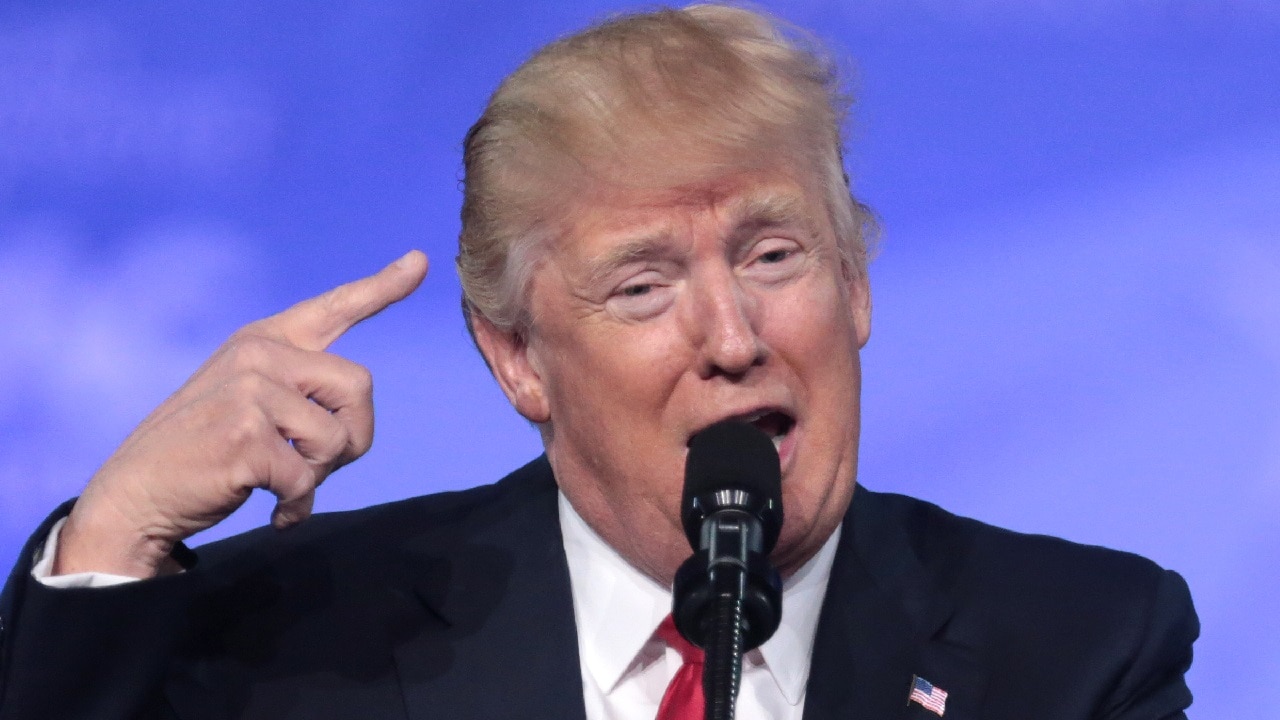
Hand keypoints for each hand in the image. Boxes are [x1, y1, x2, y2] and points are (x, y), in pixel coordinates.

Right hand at [54, 250, 428, 578]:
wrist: (135, 495)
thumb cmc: (205, 455)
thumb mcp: (250, 404)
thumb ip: (301, 396)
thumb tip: (353, 424)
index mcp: (263, 340)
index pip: (334, 306)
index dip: (382, 286)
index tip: (419, 261)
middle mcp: (258, 354)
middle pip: (360, 387)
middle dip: (352, 436)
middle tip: (316, 466)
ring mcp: (250, 391)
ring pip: (338, 437)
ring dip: (321, 475)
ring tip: (284, 484)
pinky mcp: (245, 436)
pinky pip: (307, 479)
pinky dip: (297, 506)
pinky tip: (275, 512)